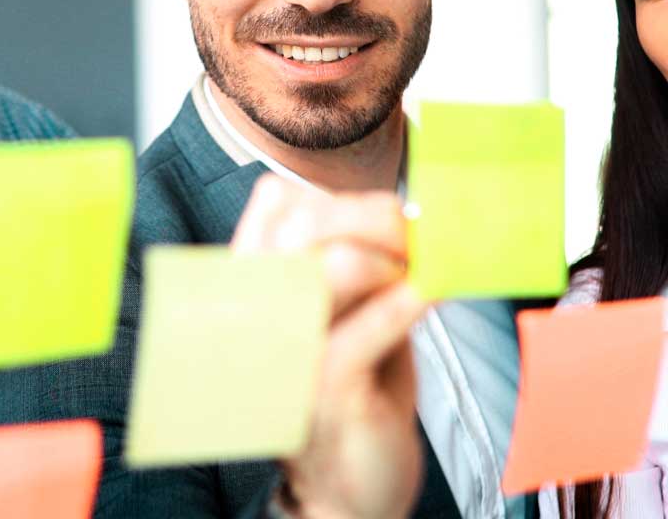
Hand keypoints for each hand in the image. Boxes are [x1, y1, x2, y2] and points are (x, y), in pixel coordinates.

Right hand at [233, 177, 427, 518]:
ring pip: (338, 265)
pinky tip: (431, 297)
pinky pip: (373, 324)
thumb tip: (403, 212)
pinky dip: (412, 303)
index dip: (333, 197)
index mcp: (254, 285)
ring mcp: (289, 349)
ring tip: (414, 278)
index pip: (272, 203)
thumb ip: (356, 263)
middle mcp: (259, 311)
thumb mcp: (344, 315)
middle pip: (305, 222)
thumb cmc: (351, 393)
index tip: (378, 217)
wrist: (349, 491)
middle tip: (412, 239)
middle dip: (373, 217)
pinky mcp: (325, 388)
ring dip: (393, 261)